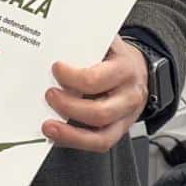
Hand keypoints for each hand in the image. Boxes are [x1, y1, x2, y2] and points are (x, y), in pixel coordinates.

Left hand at [42, 38, 148, 152]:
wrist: (137, 68)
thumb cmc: (113, 55)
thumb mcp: (104, 41)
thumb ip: (83, 42)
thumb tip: (54, 43)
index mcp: (124, 69)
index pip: (95, 79)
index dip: (71, 77)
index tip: (55, 69)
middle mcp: (129, 96)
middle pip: (99, 112)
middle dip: (68, 107)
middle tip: (49, 95)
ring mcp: (126, 117)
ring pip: (101, 136)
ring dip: (70, 134)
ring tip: (49, 126)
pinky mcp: (119, 130)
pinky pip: (100, 144)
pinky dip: (76, 142)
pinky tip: (59, 136)